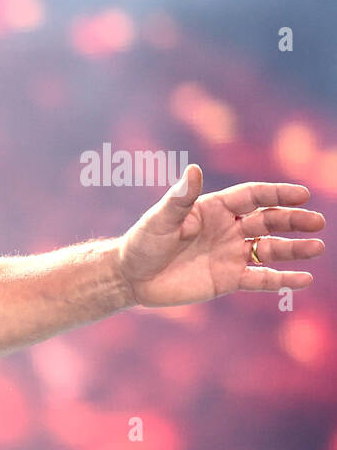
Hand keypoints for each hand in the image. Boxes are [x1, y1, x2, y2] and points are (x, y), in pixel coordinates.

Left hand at [115, 165, 324, 307]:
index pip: (253, 196)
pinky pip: (260, 279)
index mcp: (214, 208)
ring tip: (317, 247)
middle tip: (318, 222)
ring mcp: (230, 254)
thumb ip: (179, 198)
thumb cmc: (142, 242)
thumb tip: (193, 170)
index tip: (302, 195)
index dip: (277, 194)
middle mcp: (228, 229)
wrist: (131, 277)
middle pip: (268, 220)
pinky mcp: (228, 279)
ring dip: (294, 249)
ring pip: (270, 249)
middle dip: (293, 220)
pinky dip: (282, 280)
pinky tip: (304, 280)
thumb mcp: (159, 219)